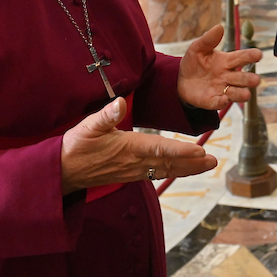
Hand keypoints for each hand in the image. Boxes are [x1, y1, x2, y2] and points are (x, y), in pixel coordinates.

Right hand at [60, 97, 217, 193]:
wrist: (62, 172)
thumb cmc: (75, 147)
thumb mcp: (87, 127)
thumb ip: (105, 116)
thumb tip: (119, 102)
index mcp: (128, 148)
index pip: (160, 149)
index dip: (181, 151)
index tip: (200, 150)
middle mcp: (135, 162)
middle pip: (169, 163)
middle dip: (193, 162)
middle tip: (214, 161)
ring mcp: (133, 171)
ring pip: (166, 169)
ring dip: (187, 168)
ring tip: (207, 165)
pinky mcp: (130, 174)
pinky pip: (157, 173)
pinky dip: (174, 171)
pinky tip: (183, 169)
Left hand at [177, 24, 262, 108]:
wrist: (180, 79)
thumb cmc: (194, 62)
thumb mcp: (198, 48)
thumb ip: (209, 39)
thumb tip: (219, 27)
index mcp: (226, 61)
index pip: (241, 58)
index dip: (251, 56)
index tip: (258, 54)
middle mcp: (227, 76)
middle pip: (243, 78)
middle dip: (250, 79)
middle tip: (255, 80)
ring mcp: (221, 89)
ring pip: (237, 93)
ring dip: (241, 94)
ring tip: (245, 94)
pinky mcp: (211, 100)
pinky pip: (219, 103)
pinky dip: (222, 102)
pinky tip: (223, 99)